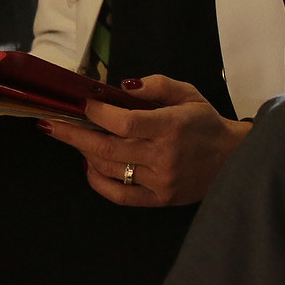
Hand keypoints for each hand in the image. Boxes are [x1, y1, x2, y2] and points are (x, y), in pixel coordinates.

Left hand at [40, 76, 251, 205]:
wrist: (232, 159)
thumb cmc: (206, 123)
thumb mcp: (189, 94)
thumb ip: (158, 85)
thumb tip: (122, 86)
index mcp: (172, 126)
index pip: (124, 122)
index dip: (98, 113)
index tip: (84, 104)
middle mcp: (164, 156)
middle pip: (106, 148)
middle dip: (73, 134)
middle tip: (51, 124)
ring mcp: (160, 181)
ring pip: (107, 169)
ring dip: (84, 153)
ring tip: (76, 139)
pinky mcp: (158, 200)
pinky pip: (117, 194)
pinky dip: (96, 181)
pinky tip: (89, 166)